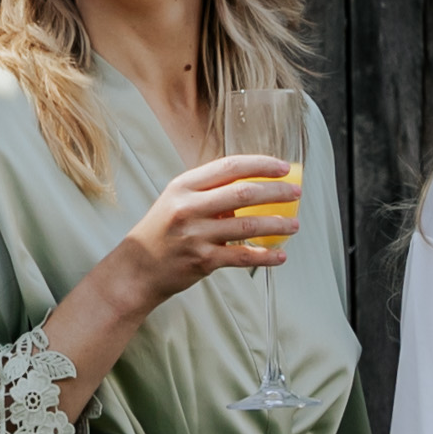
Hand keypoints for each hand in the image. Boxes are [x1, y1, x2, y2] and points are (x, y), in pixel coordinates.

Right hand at [106, 152, 302, 307]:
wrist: (136, 269)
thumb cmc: (161, 232)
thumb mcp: (177, 202)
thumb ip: (209, 193)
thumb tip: (251, 189)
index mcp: (184, 186)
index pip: (230, 166)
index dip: (261, 164)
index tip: (283, 168)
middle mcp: (189, 207)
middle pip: (243, 193)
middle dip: (276, 192)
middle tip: (295, 193)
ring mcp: (196, 234)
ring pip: (248, 224)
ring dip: (277, 224)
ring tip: (295, 224)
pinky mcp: (202, 260)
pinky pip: (242, 256)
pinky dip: (265, 256)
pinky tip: (280, 255)